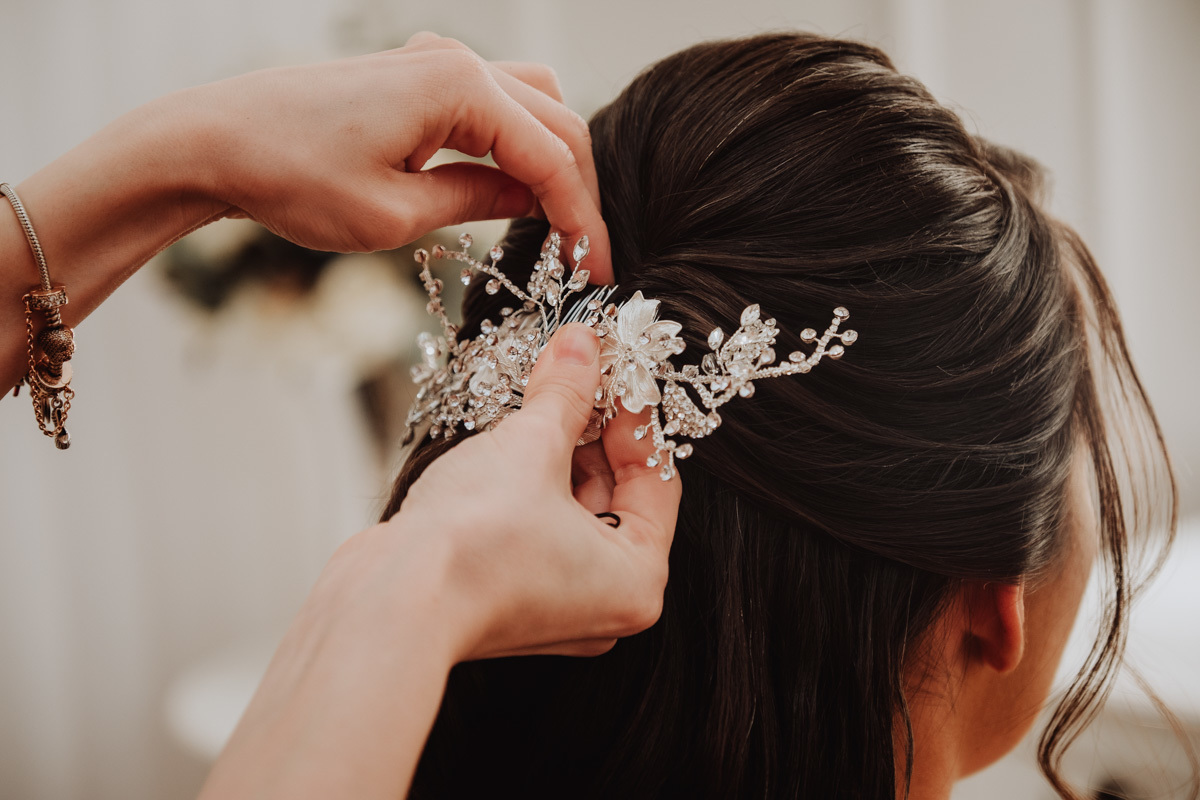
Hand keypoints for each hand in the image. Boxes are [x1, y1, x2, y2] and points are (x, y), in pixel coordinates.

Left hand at [178, 33, 611, 279]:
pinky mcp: (415, 75)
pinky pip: (493, 100)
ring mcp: (435, 61)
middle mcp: (456, 60)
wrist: (212, 141)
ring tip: (554, 220)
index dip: (581, 218)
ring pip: (533, 102)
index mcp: (459, 87)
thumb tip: (534, 203)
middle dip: (578, 189)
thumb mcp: (395, 214)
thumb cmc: (291, 176)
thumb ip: (477, 200)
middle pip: (557, 120)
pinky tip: (510, 183)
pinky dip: (516, 140)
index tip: (595, 268)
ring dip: (552, 157)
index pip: (551, 156)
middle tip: (583, 252)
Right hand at [199, 325, 679, 798]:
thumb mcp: (533, 446)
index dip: (632, 417)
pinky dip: (526, 488)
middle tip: (573, 376)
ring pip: (570, 511)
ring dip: (555, 455)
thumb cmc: (476, 545)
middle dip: (590, 432)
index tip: (611, 373)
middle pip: (614, 496)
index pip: (656, 481)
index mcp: (636, 580)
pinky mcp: (507, 597)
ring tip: (535, 403)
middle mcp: (603, 603)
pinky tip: (505, 447)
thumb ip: (565, 393)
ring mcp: (553, 605)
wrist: (391, 602)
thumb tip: (583, 346)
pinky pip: (535, 530)